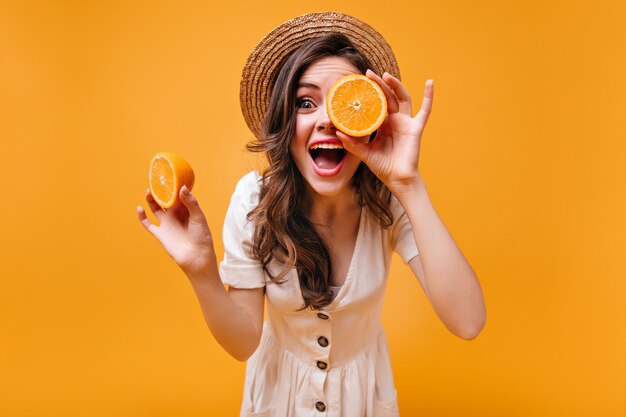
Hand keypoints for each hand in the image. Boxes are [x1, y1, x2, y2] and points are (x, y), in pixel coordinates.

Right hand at [137, 186, 216, 278]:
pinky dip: (142, 217)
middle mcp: (176, 215)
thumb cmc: (201, 237)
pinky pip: (148, 224)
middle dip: (161, 191)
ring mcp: (167, 224)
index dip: (175, 186)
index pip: (179, 195)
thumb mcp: (199, 217)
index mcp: (187, 210)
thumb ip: (191, 202)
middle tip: (157, 180)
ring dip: (151, 200)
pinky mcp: (160, 234)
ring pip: (156, 208)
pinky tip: (139, 208)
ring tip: (148, 190)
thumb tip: (182, 188)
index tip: (171, 176)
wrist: (196, 256)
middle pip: (166, 200)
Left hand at [339, 70, 433, 193]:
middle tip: (368, 74)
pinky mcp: (416, 127)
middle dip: (379, 84)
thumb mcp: (364, 153)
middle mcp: (394, 120)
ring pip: (402, 98)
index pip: (376, 103)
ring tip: (386, 75)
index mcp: (382, 124)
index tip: (359, 82)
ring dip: (396, 85)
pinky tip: (430, 82)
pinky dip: (429, 96)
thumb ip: (352, 144)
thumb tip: (337, 132)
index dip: (370, 93)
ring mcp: (406, 122)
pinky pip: (425, 110)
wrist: (397, 179)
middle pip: (387, 96)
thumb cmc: (383, 167)